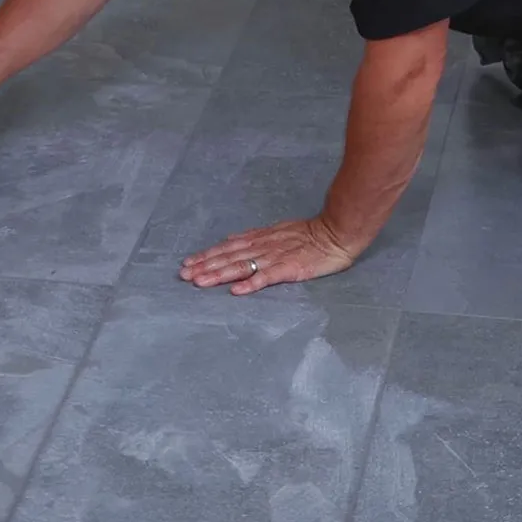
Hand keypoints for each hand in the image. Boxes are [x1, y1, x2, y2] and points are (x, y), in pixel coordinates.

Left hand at [179, 216, 357, 294]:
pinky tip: (236, 291)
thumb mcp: (277, 231)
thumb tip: (230, 240)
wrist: (337, 232)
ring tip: (200, 282)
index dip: (207, 255)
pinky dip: (251, 284)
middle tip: (184, 275)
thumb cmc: (311, 234)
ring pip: (241, 266)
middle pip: (228, 257)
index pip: (228, 247)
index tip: (188, 263)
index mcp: (260, 239)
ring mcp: (275, 257)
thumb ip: (254, 238)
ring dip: (219, 274)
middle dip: (204, 266)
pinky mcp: (289, 269)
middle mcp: (263, 247)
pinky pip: (267, 277)